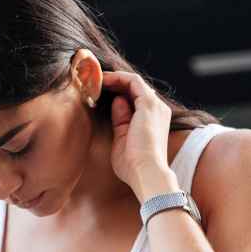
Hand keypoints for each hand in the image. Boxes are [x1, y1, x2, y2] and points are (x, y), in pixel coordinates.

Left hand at [101, 70, 174, 200]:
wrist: (146, 173)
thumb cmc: (133, 165)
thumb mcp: (122, 139)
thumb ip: (120, 120)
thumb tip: (116, 102)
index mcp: (152, 120)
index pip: (135, 99)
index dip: (116, 93)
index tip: (97, 92)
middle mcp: (157, 110)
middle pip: (134, 88)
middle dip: (114, 83)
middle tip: (93, 82)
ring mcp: (154, 106)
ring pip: (133, 81)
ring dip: (113, 78)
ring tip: (94, 78)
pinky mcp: (148, 104)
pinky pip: (132, 81)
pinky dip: (117, 78)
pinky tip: (101, 80)